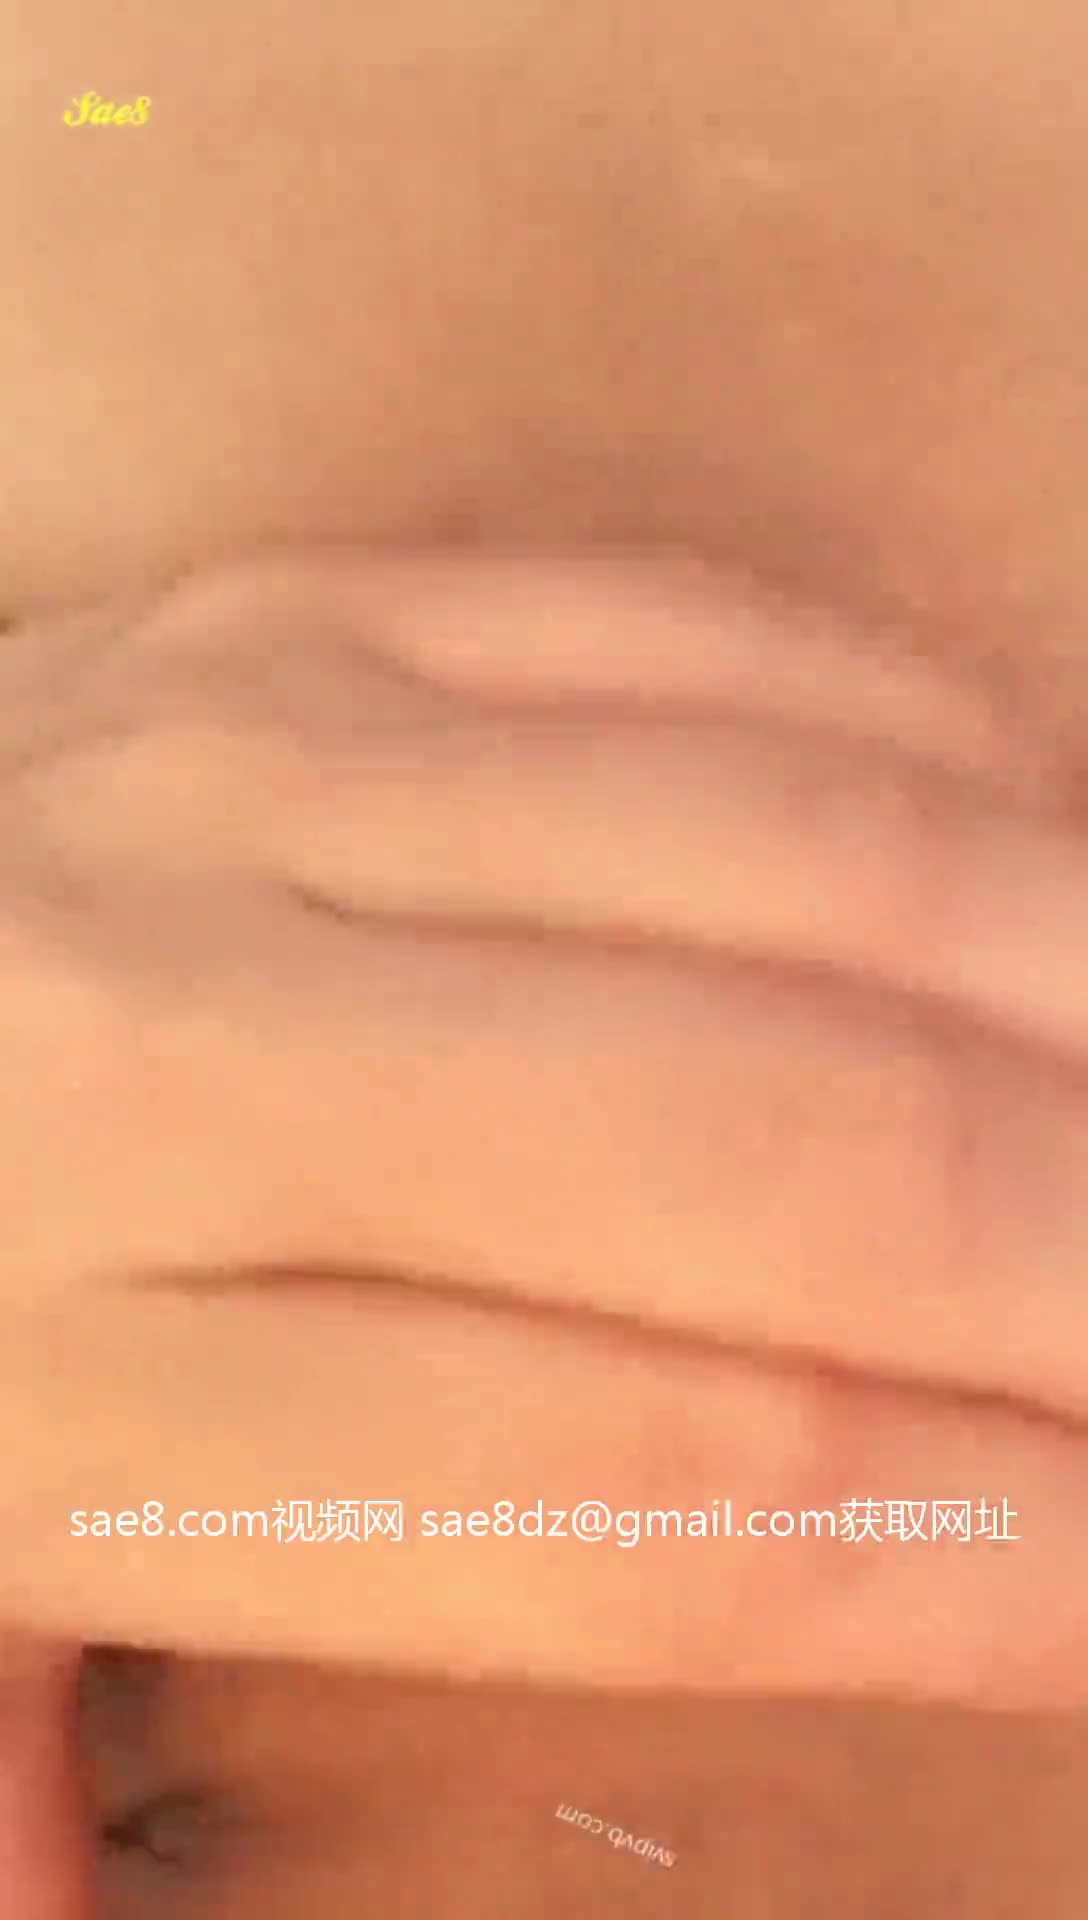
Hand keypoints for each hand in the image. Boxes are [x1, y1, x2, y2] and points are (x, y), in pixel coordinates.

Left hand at [2, 546, 1085, 1707]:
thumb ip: (81, 1785)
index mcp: (61, 1382)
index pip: (660, 1500)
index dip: (992, 1558)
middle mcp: (167, 1035)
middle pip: (783, 1157)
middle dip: (1082, 1267)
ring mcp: (259, 762)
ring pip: (804, 861)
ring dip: (1073, 989)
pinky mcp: (324, 610)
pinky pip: (713, 648)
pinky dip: (942, 764)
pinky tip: (1035, 867)